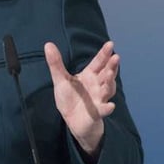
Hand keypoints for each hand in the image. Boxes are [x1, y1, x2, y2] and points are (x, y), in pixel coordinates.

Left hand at [44, 40, 119, 156]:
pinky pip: (103, 110)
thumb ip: (56, 63)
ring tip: (109, 75)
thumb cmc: (70, 98)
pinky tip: (110, 106)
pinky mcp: (96, 112)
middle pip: (106, 74)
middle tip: (115, 57)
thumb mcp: (61, 80)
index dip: (104, 54)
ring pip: (107, 90)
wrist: (73, 120)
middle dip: (111, 66)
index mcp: (90, 76)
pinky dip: (106, 108)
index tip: (110, 43)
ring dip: (109, 83)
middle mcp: (97, 85)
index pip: (98, 62)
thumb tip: (48, 44)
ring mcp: (99, 98)